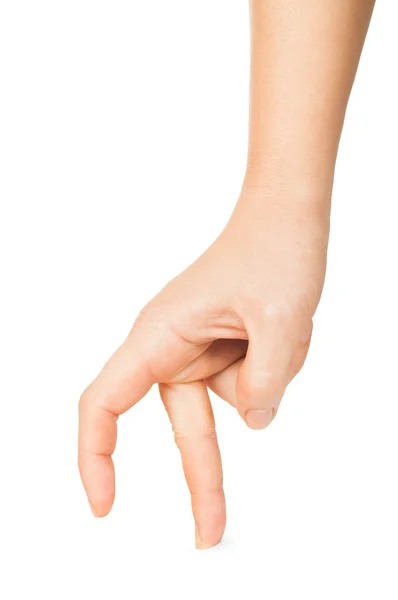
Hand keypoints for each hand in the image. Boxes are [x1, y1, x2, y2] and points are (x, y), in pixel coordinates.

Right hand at [78, 187, 329, 548]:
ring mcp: (201, 350)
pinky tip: (284, 328)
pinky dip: (278, 367)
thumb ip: (263, 383)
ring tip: (282, 323)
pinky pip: (254, 386)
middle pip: (183, 427)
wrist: (287, 219)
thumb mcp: (278, 320)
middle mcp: (172, 346)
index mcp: (160, 334)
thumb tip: (254, 421)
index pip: (106, 401)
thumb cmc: (271, 248)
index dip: (95, 454)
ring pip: (233, 404)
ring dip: (268, 377)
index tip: (104, 503)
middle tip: (210, 531)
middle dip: (203, 476)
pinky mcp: (226, 351)